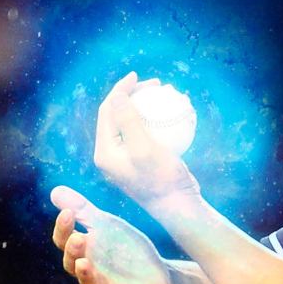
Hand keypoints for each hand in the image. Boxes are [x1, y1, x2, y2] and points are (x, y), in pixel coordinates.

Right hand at [50, 185, 171, 283]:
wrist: (158, 276)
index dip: (63, 229)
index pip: (64, 241)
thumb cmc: (125, 251)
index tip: (67, 212)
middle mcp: (90, 272)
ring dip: (86, 275)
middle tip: (79, 237)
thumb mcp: (106, 226)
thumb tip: (55, 190)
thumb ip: (83, 211)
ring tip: (84, 263)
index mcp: (84, 252)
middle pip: (73, 264)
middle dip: (74, 251)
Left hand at [93, 71, 199, 206]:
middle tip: (155, 85)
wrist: (178, 207)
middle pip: (118, 114)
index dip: (120, 90)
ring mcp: (127, 158)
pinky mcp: (143, 159)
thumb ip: (127, 121)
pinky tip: (174, 113)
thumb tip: (118, 95)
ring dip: (146, 105)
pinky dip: (158, 120)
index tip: (138, 77)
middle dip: (133, 94)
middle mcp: (111, 155)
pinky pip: (147, 132)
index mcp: (104, 152)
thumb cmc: (162, 179)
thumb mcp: (143, 147)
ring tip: (164, 94)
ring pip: (133, 122)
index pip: (107, 111)